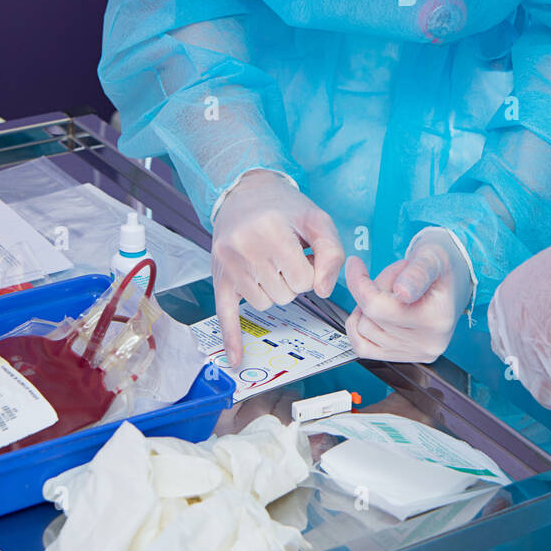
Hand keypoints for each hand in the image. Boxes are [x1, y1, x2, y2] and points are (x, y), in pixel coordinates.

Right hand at [212, 171, 344, 364]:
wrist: (244, 192)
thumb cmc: (285, 207)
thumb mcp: (317, 219)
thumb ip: (332, 252)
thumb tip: (324, 290)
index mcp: (271, 231)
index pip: (303, 280)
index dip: (311, 271)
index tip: (305, 255)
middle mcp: (244, 247)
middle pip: (284, 295)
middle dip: (292, 280)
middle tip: (286, 256)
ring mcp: (228, 264)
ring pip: (264, 304)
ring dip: (273, 291)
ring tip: (270, 264)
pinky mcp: (218, 276)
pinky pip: (225, 313)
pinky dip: (231, 338)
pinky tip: (235, 358)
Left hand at [344, 229, 471, 363]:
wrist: (451, 283)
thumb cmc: (439, 266)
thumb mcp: (431, 257)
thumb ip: (417, 272)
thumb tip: (403, 291)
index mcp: (436, 318)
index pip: (379, 306)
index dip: (359, 282)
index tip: (354, 264)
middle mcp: (427, 342)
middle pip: (371, 316)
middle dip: (371, 289)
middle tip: (392, 276)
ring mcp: (415, 353)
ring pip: (364, 330)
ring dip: (367, 306)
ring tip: (389, 292)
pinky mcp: (403, 358)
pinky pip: (364, 348)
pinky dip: (358, 328)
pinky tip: (369, 312)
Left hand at [487, 215, 550, 409]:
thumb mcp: (549, 267)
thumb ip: (540, 289)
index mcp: (505, 300)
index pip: (504, 331)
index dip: (526, 338)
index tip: (544, 339)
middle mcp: (509, 329)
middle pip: (516, 357)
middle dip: (538, 359)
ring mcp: (529, 355)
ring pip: (535, 380)